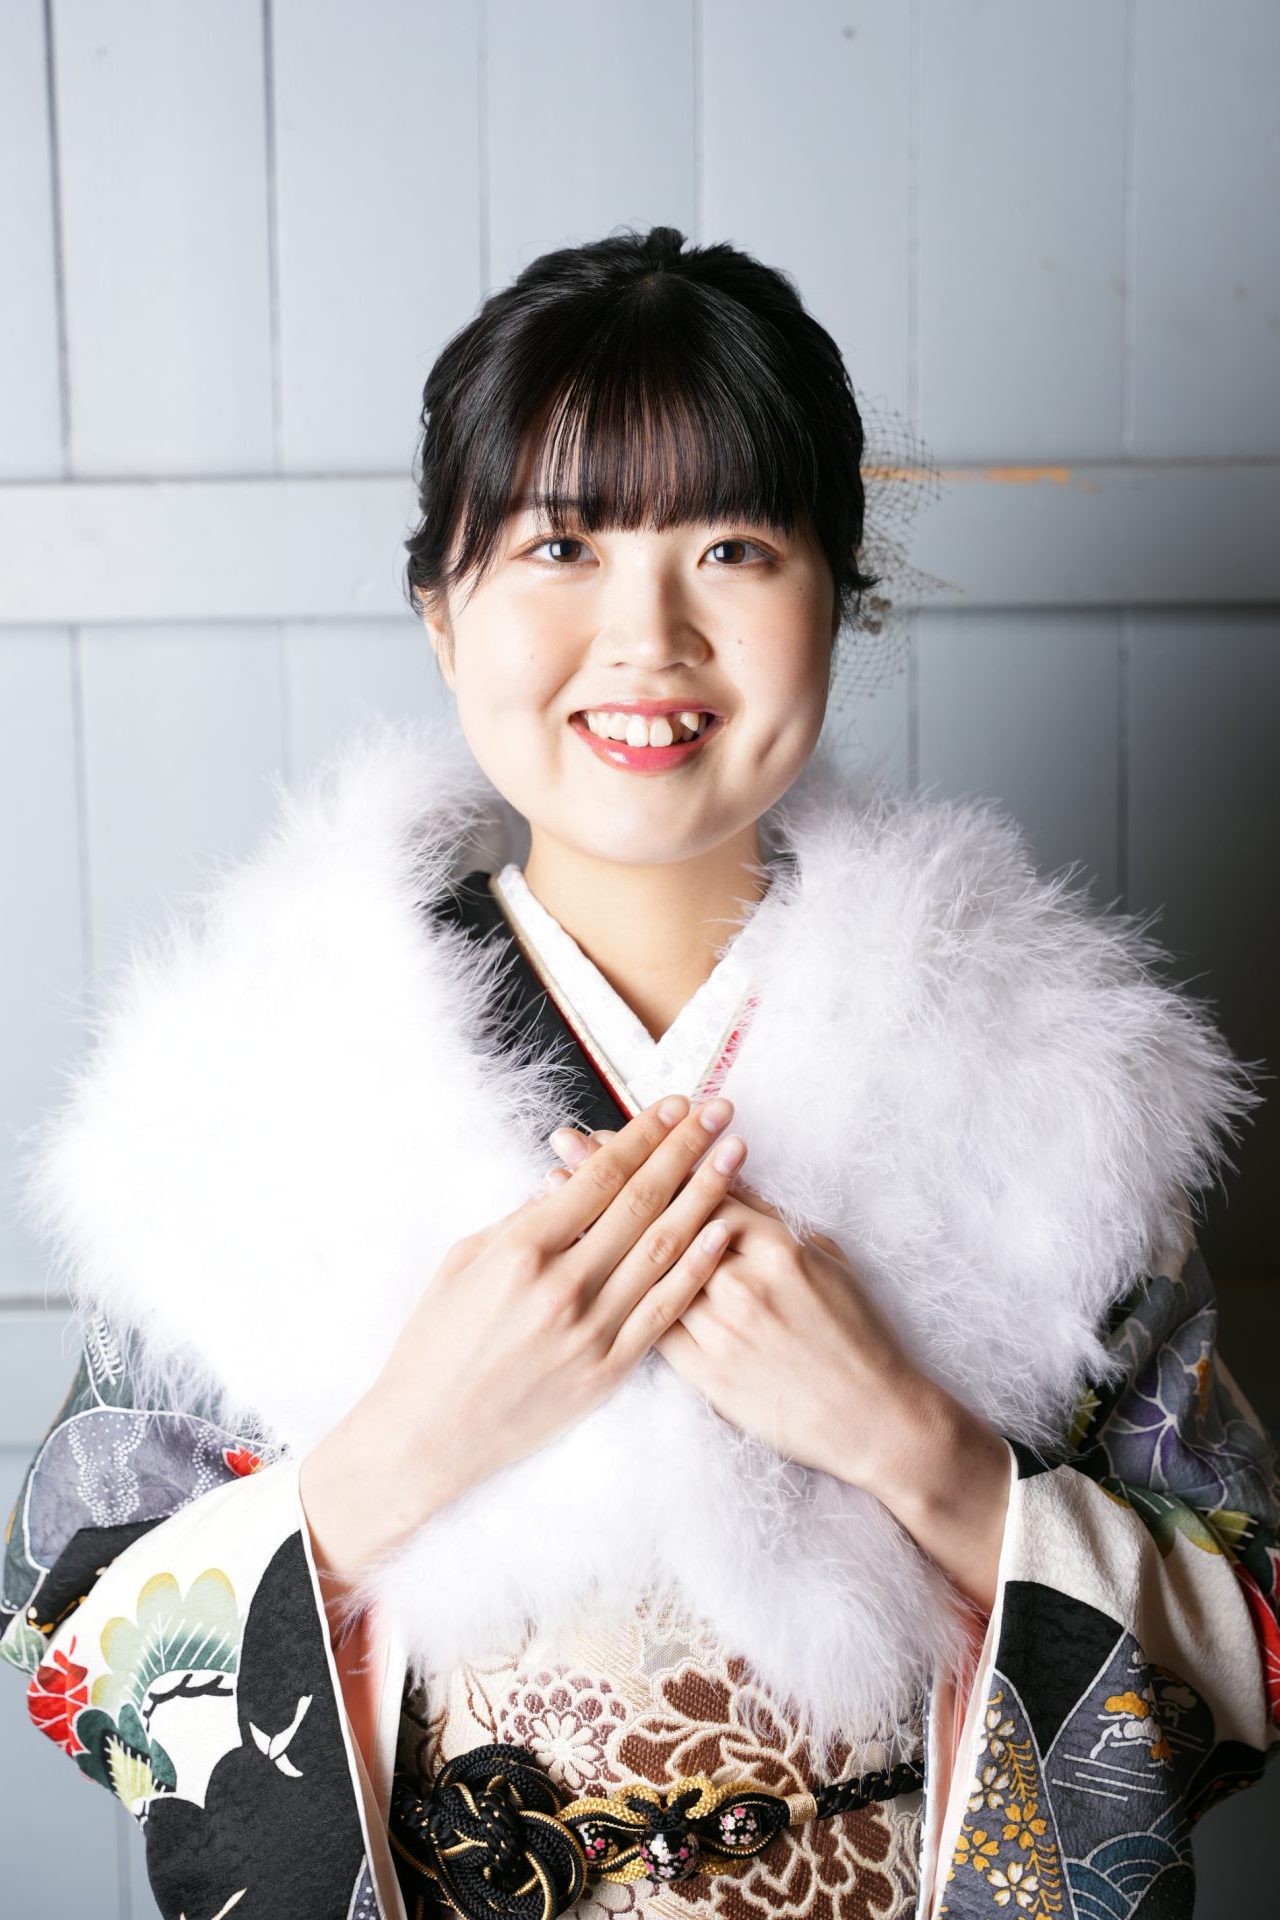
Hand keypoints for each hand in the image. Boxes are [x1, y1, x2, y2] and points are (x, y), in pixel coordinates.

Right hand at [299, 1093, 748, 1589]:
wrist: (427, 1435)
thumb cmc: (434, 1342)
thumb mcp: (462, 1262)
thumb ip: (521, 1219)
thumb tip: (566, 1180)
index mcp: (521, 1249)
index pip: (598, 1177)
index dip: (642, 1136)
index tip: (674, 1104)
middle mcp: (561, 1286)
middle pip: (640, 1202)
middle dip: (686, 1149)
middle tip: (721, 1111)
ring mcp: (589, 1332)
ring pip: (662, 1250)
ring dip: (705, 1196)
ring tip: (736, 1155)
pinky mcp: (606, 1371)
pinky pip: (663, 1312)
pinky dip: (695, 1269)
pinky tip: (722, 1233)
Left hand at [549, 1121, 1011, 1611]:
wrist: (873, 1418)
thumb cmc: (854, 1333)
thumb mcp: (825, 1258)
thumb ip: (770, 1222)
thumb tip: (726, 1181)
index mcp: (775, 1245)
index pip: (703, 1186)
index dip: (654, 1154)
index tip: (614, 1129)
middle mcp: (742, 1282)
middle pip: (662, 1216)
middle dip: (607, 1173)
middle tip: (564, 1139)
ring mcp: (721, 1329)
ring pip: (644, 1268)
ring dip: (593, 1224)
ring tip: (550, 1188)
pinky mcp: (707, 1372)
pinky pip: (645, 1322)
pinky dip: (606, 1287)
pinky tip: (575, 1264)